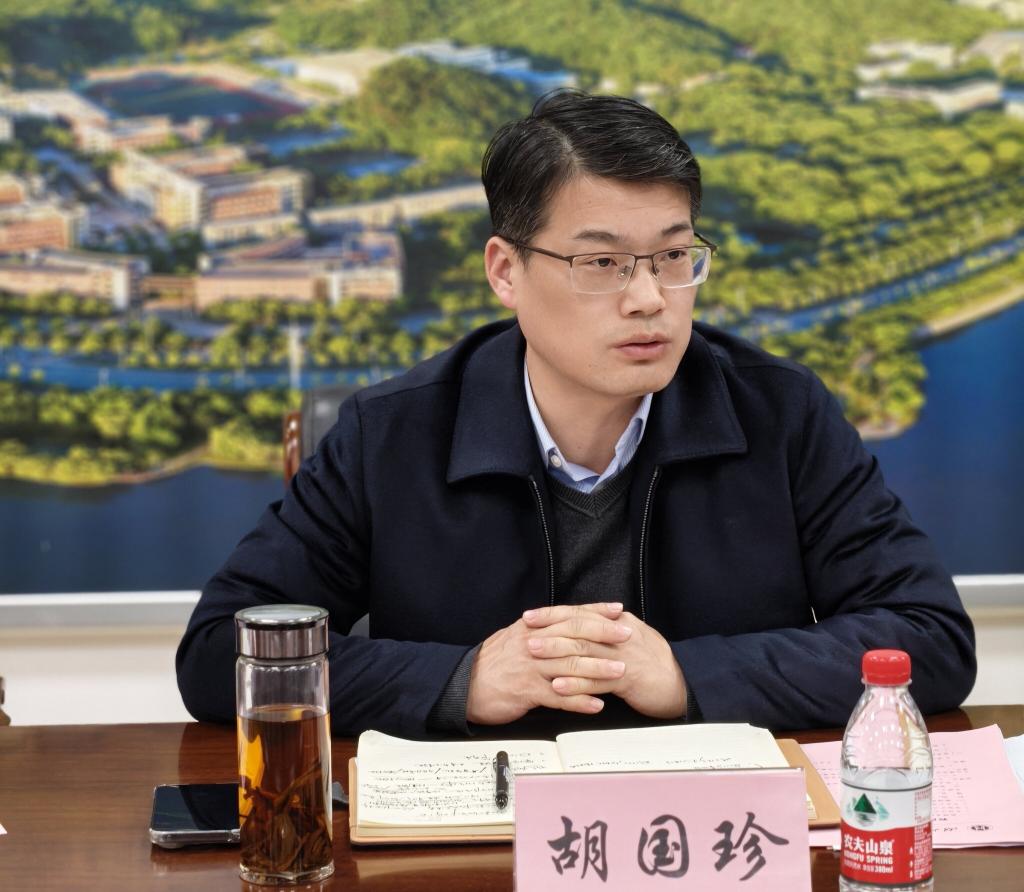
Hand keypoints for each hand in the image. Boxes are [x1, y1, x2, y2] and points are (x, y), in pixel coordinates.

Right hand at [465, 602, 629, 724]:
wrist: (464, 686)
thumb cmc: (493, 664)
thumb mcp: (514, 638)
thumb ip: (540, 631)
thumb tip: (567, 625)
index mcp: (531, 628)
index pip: (568, 615)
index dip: (595, 612)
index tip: (618, 611)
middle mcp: (532, 643)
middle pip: (573, 636)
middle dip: (604, 635)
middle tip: (628, 636)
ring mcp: (530, 667)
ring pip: (570, 665)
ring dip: (598, 669)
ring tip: (621, 672)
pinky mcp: (526, 691)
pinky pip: (558, 697)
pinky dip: (579, 700)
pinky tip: (597, 705)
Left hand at [522, 607, 686, 719]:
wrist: (680, 684)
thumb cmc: (650, 662)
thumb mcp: (628, 637)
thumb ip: (604, 629)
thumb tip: (576, 622)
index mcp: (617, 622)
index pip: (580, 613)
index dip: (552, 613)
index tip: (529, 616)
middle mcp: (619, 634)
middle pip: (579, 629)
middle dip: (550, 631)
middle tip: (526, 636)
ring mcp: (624, 656)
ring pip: (585, 652)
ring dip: (557, 654)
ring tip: (536, 657)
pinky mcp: (628, 679)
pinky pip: (597, 680)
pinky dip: (576, 683)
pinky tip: (558, 686)